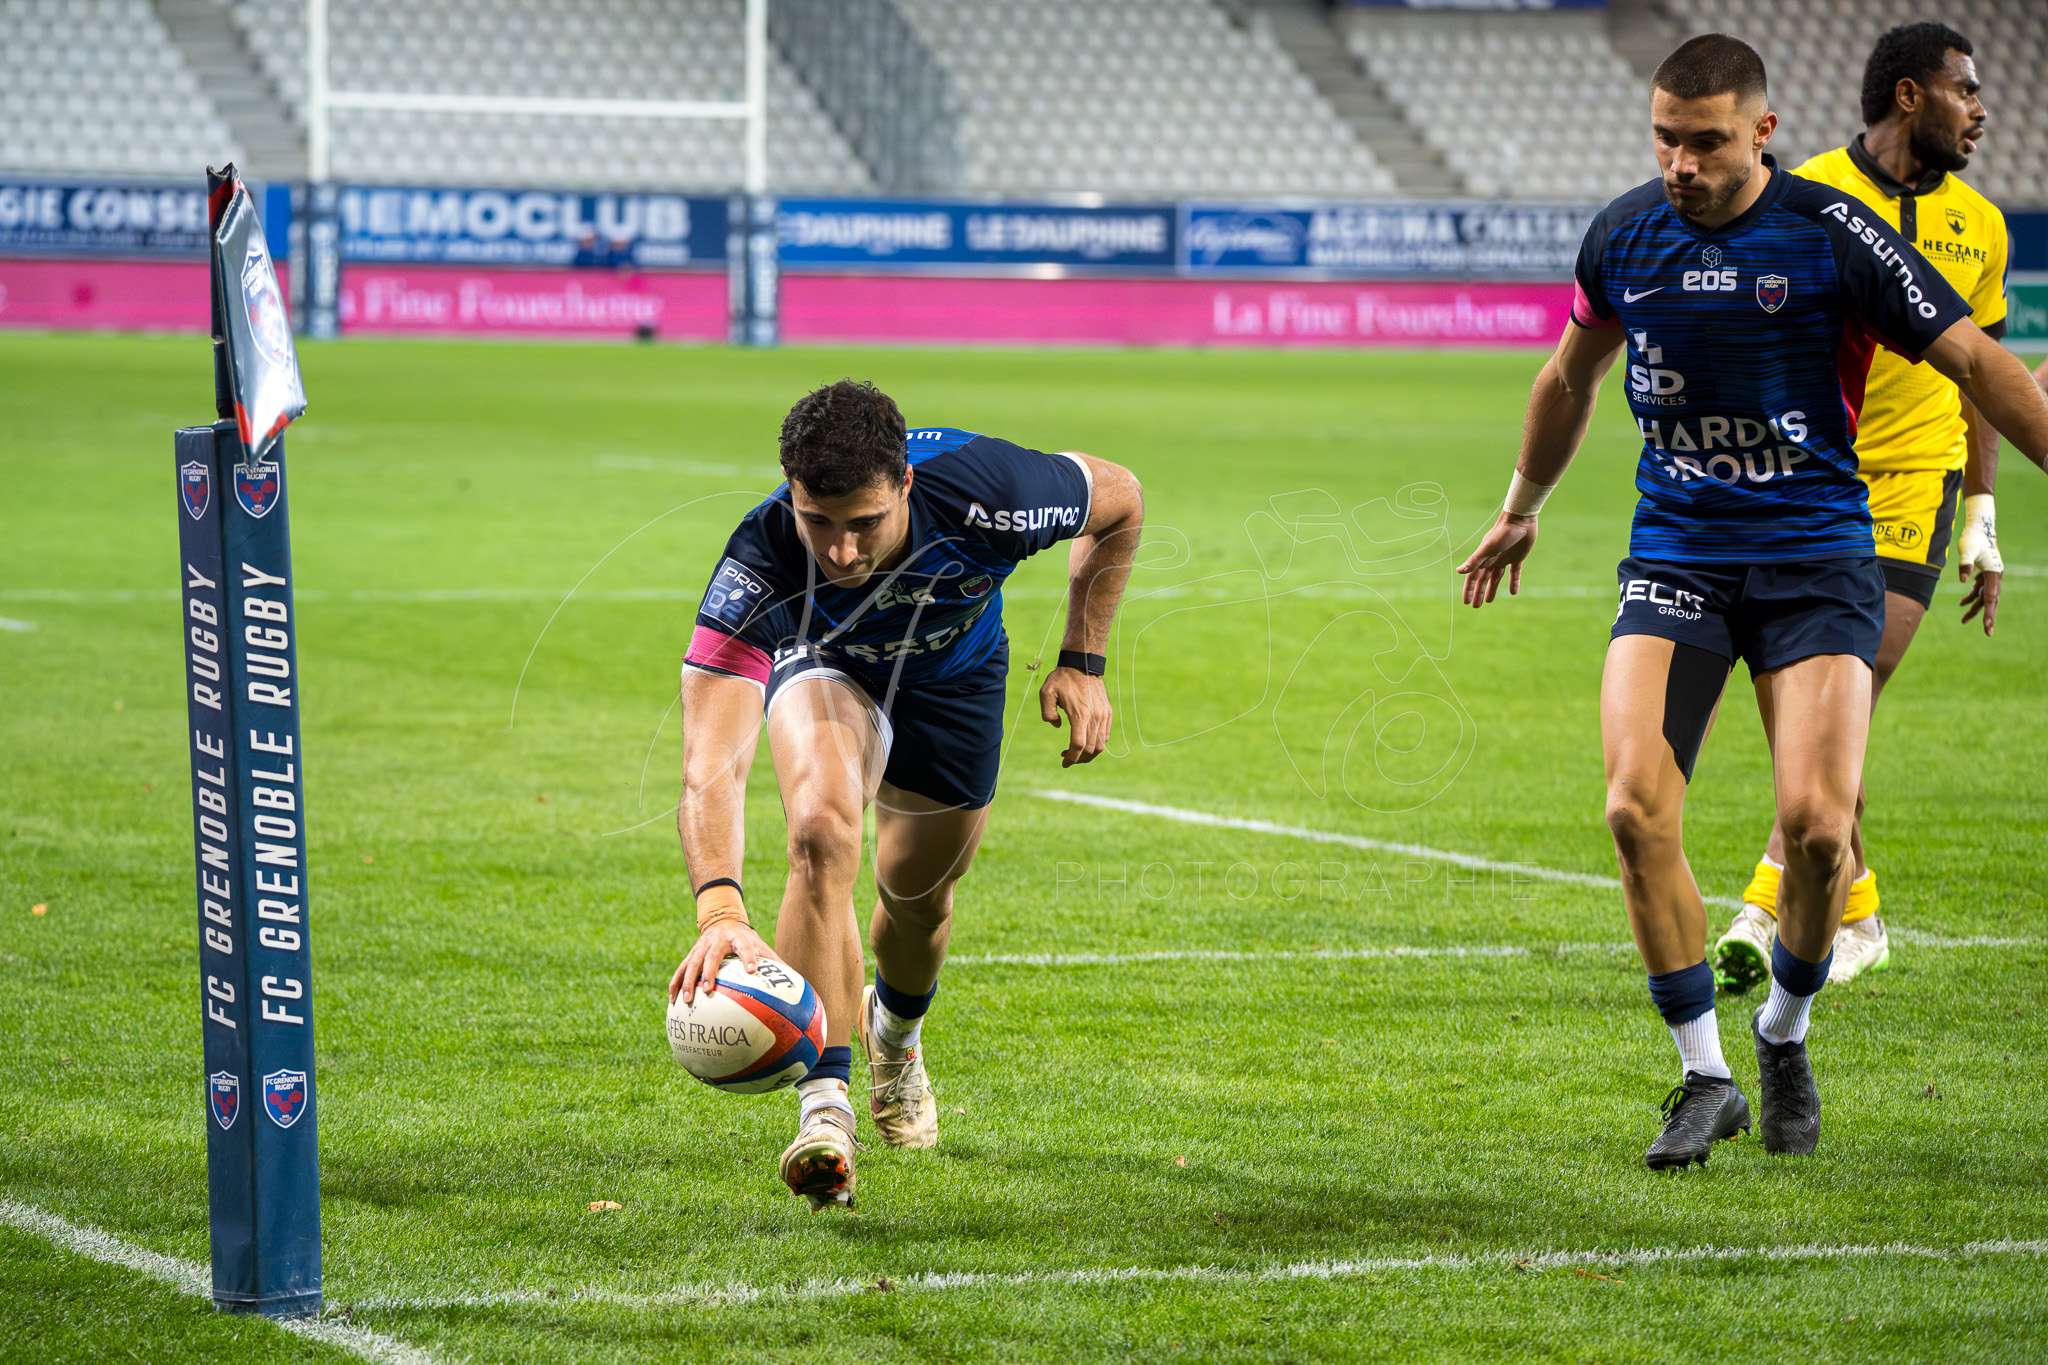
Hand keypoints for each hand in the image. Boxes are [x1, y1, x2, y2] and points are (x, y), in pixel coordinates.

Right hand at [669, 920, 775, 1005]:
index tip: (752, 971)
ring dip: (688, 981)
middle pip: (712, 956)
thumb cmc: (747, 940)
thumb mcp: (761, 946)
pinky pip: (681, 969)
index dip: (749, 957)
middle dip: (708, 972)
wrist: (723, 919)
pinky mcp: (692, 953)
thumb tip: (796, 982)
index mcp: (739, 939)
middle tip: (707, 990)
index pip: (746, 947)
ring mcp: (702, 946)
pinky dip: (676, 983)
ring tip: (687, 1000)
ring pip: (692, 963)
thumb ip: (775, 963)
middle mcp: (718, 941)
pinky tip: (672, 1000)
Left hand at [1040, 665, 1109, 766]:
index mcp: (1080, 715)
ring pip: (1101, 745)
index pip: (1079, 746)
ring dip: (1090, 754)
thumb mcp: (1046, 693)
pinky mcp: (1108, 712)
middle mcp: (1095, 718)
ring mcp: (1104, 715)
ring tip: (1077, 752)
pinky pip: (1106, 735)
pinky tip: (1087, 740)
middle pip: (1091, 750)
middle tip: (1067, 757)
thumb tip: (1057, 727)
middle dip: (1079, 759)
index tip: (1064, 763)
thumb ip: (1047, 714)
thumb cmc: (1062, 678)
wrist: (1083, 663)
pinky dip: (1098, 744)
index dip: (1071, 758)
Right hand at [1455, 512, 1538, 607]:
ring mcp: (1504, 559)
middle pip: (1483, 579)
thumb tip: (1459, 571)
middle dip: (1479, 592)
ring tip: (1490, 601)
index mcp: (1483, 558)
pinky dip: (1513, 582)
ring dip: (1492, 589)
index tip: (1467, 602)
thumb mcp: (1488, 548)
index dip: (1469, 589)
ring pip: (1496, 578)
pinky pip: (1514, 573)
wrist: (1521, 519)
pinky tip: (1513, 592)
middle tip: (1476, 606)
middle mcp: (1492, 559)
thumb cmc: (1503, 532)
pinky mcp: (1517, 558)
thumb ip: (1474, 560)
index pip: (1473, 577)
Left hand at [1957, 503, 2002, 635]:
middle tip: (1988, 633)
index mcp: (1994, 573)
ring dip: (1975, 608)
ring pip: (1983, 597)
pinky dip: (1971, 597)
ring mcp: (1990, 575)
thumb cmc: (1973, 538)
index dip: (1988, 611)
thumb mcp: (1967, 550)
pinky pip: (1978, 590)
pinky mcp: (1983, 573)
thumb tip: (1963, 580)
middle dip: (1988, 616)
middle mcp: (1995, 576)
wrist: (1978, 527)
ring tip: (1963, 621)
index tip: (1987, 625)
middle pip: (1991, 600)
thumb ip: (1965, 564)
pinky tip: (1962, 604)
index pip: (1991, 597)